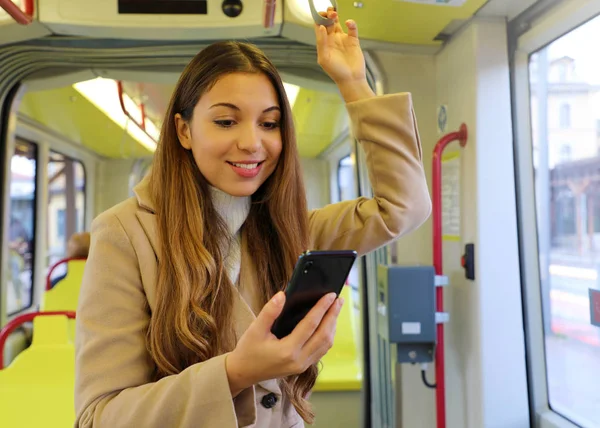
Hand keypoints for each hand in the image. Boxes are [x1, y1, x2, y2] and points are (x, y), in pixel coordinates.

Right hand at [225, 291, 343, 395]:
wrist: (244, 373)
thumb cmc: (248, 350)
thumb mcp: (255, 329)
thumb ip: (270, 311)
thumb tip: (283, 295)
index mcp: (287, 351)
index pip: (311, 325)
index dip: (322, 308)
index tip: (330, 295)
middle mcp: (298, 360)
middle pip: (324, 335)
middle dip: (333, 316)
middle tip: (338, 300)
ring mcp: (302, 366)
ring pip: (326, 345)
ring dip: (332, 326)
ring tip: (335, 310)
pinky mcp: (302, 367)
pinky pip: (321, 351)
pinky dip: (327, 336)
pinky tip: (327, 325)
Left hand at [314, 7, 365, 85]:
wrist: (351, 79)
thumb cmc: (336, 71)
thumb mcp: (324, 58)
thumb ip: (321, 42)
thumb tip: (321, 27)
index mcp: (324, 43)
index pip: (319, 27)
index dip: (319, 19)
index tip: (321, 15)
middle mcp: (332, 40)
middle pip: (328, 23)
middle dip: (327, 15)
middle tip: (329, 12)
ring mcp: (343, 39)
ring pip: (338, 23)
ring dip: (335, 16)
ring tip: (334, 13)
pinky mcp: (353, 40)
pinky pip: (352, 28)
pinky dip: (351, 23)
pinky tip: (348, 23)